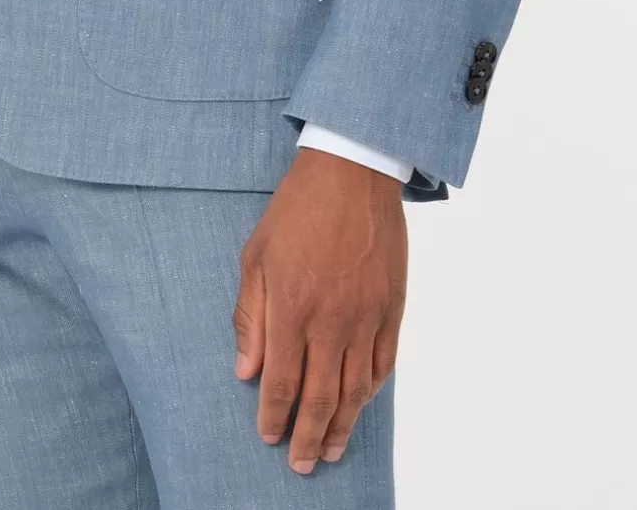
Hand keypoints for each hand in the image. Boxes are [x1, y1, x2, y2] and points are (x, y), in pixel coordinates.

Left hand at [231, 148, 406, 472]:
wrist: (351, 173)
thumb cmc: (297, 210)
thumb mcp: (256, 256)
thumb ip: (250, 317)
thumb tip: (244, 370)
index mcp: (292, 307)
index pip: (281, 381)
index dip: (274, 416)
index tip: (268, 437)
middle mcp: (331, 320)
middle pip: (321, 397)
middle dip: (308, 437)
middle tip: (301, 464)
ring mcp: (366, 316)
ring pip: (356, 389)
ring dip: (343, 425)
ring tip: (331, 450)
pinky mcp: (392, 308)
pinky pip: (384, 363)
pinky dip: (371, 390)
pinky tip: (361, 403)